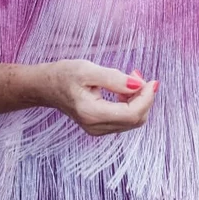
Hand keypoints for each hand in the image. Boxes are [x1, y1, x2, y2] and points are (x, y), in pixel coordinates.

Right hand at [41, 60, 157, 135]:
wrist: (46, 86)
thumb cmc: (65, 75)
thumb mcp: (89, 70)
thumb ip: (115, 79)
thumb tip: (139, 85)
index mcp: (92, 114)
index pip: (132, 114)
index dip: (147, 98)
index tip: (152, 81)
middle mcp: (96, 127)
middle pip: (136, 119)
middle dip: (144, 98)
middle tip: (138, 76)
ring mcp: (98, 130)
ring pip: (133, 121)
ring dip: (139, 100)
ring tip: (130, 80)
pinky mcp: (100, 127)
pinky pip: (125, 119)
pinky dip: (131, 104)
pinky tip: (124, 89)